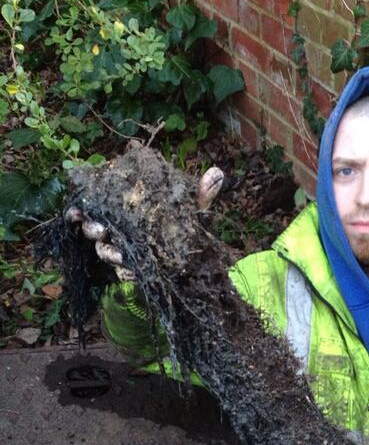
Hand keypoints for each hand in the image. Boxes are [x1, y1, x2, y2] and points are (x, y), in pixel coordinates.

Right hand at [65, 165, 224, 279]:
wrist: (195, 261)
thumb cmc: (189, 226)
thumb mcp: (195, 209)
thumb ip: (202, 193)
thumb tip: (217, 173)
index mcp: (129, 205)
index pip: (98, 200)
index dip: (82, 205)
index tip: (75, 210)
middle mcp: (121, 224)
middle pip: (93, 225)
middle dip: (93, 228)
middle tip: (103, 231)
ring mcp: (124, 247)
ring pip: (103, 249)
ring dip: (108, 252)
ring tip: (119, 254)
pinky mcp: (131, 267)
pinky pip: (120, 271)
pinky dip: (123, 271)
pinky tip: (129, 271)